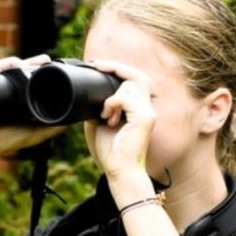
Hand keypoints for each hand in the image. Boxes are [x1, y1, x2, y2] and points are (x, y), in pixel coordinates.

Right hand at [0, 55, 65, 158]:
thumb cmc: (6, 140)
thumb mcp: (37, 133)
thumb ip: (55, 126)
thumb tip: (77, 119)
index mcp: (20, 99)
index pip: (32, 81)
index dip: (43, 73)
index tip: (56, 68)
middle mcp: (8, 91)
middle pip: (22, 72)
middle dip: (35, 64)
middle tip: (48, 60)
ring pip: (11, 69)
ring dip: (25, 62)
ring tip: (40, 61)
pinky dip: (6, 64)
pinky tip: (17, 63)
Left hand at [86, 62, 155, 189]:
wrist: (119, 170)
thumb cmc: (110, 151)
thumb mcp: (98, 123)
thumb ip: (99, 106)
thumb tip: (87, 94)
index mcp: (138, 109)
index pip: (135, 80)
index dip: (118, 70)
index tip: (97, 66)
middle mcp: (147, 108)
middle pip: (138, 75)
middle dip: (117, 67)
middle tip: (98, 65)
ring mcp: (147, 113)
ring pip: (130, 84)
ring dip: (112, 95)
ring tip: (105, 114)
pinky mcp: (144, 118)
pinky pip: (125, 97)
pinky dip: (112, 103)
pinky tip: (107, 117)